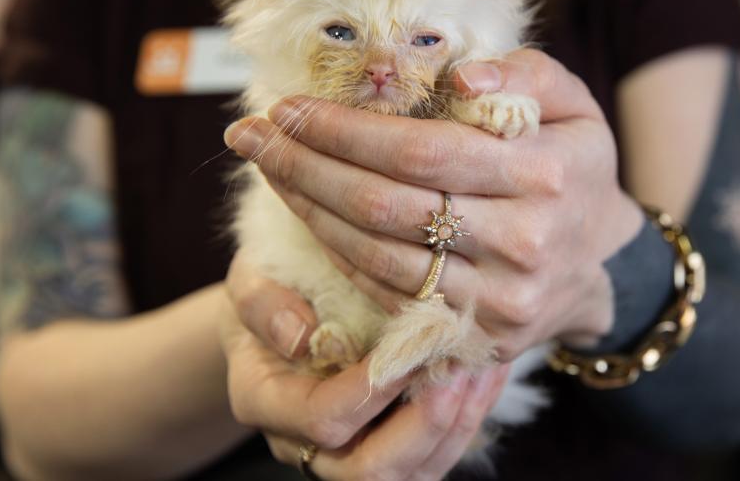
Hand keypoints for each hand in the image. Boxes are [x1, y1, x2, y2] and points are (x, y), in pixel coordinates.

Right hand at [222, 251, 509, 479]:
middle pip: (371, 471)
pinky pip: (436, 455)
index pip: (324, 418)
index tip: (415, 341)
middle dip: (425, 421)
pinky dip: (470, 416)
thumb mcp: (250, 278)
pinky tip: (488, 370)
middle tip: (458, 365)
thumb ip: (262, 303)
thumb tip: (300, 336)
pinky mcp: (393, 449)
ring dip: (458, 422)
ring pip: (413, 473)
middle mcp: (304, 444)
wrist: (283, 309)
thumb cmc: (271, 286)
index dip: (373, 386)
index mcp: (264, 402)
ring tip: (483, 366)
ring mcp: (351, 453)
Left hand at [225, 48, 642, 357]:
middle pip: (386, 207)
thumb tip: (460, 74)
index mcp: (546, 173)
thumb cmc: (572, 165)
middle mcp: (523, 241)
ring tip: (268, 169)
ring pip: (377, 257)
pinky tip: (307, 215)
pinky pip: (387, 295)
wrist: (599, 263)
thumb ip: (525, 73)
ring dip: (308, 211)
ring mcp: (498, 299)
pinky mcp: (476, 336)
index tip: (288, 106)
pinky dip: (337, 253)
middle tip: (252, 135)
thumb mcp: (572, 103)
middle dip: (305, 167)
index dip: (344, 131)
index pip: (422, 151)